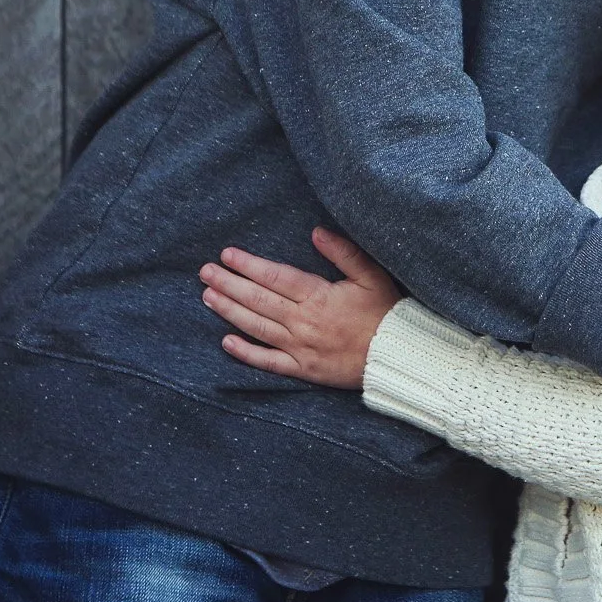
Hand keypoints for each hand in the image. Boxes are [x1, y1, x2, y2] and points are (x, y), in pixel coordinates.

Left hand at [198, 227, 401, 388]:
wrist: (396, 356)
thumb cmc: (385, 312)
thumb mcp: (371, 275)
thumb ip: (343, 252)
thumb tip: (316, 232)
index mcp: (318, 296)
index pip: (275, 277)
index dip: (248, 265)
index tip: (227, 255)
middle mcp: (303, 321)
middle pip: (258, 300)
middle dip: (228, 284)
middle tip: (205, 272)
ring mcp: (300, 347)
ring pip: (256, 327)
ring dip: (229, 311)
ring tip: (207, 297)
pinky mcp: (303, 369)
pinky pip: (268, 362)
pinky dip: (245, 353)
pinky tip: (226, 342)